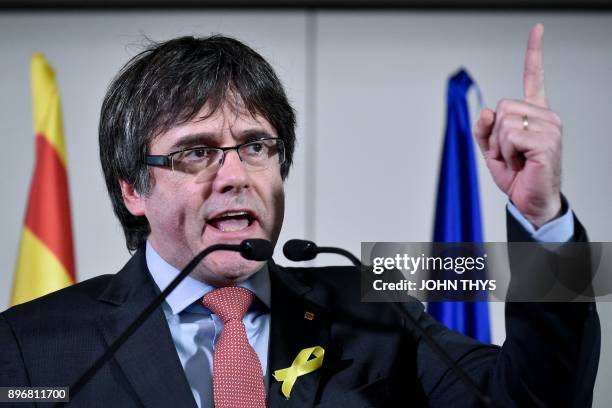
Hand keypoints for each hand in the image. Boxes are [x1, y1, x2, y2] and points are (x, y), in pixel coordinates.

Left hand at [473, 23, 562, 228]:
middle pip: (501, 106)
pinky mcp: (546, 141)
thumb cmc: (516, 175)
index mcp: (533, 114)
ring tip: (516, 160)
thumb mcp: (490, 149)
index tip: (537, 28)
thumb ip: (483, 128)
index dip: (534, 53)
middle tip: (508, 153)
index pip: (533, 78)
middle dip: (494, 134)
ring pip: (502, 122)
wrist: (530, 201)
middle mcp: (545, 116)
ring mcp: (549, 127)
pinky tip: (521, 163)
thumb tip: (486, 109)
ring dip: (499, 146)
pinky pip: (508, 137)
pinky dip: (505, 153)